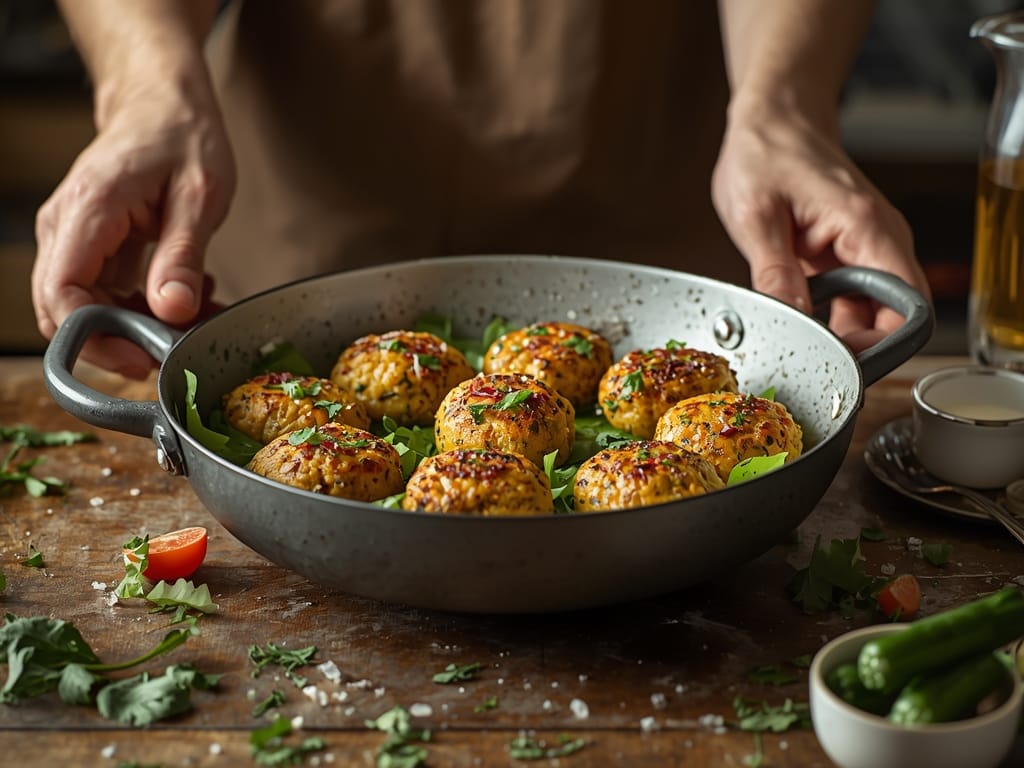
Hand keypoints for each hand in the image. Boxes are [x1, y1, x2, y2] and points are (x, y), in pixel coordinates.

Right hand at [32, 83, 234, 377]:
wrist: (164, 104)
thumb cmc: (181, 137)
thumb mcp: (199, 195)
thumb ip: (182, 255)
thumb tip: (173, 311)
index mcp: (88, 211)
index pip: (62, 294)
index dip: (96, 337)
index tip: (143, 356)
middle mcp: (67, 229)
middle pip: (64, 312)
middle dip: (120, 342)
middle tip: (178, 346)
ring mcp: (74, 240)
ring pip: (87, 309)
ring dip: (139, 326)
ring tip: (195, 311)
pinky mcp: (91, 248)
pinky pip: (105, 295)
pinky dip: (144, 308)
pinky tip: (184, 294)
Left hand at [711, 110, 931, 350]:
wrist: (773, 121)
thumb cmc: (767, 153)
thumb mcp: (755, 216)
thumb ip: (773, 271)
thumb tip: (790, 318)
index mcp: (865, 227)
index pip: (906, 303)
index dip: (883, 342)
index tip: (844, 359)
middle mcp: (878, 240)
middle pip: (894, 316)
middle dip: (859, 346)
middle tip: (813, 359)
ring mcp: (866, 250)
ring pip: (872, 313)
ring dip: (841, 336)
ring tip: (798, 339)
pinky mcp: (848, 257)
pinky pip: (851, 302)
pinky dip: (829, 319)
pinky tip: (798, 320)